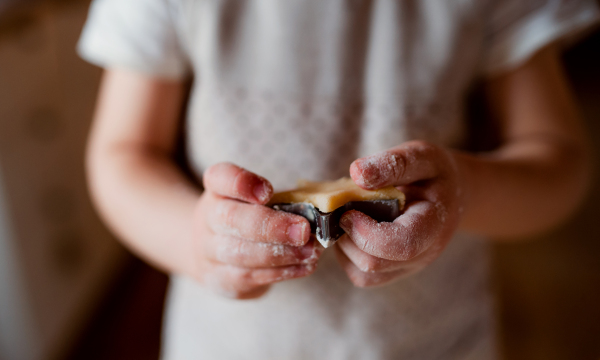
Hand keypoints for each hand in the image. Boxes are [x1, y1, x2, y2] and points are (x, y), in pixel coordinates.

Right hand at [191, 163, 321, 298]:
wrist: (211, 252)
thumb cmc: (247, 217)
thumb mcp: (258, 200)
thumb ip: (283, 200)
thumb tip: (321, 208)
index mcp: (217, 189)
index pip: (220, 177)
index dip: (242, 183)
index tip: (267, 191)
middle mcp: (207, 217)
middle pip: (231, 219)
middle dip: (271, 226)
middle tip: (303, 230)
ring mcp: (208, 251)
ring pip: (240, 253)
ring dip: (281, 254)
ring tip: (311, 251)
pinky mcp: (219, 279)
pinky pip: (250, 277)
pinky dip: (282, 272)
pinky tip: (304, 266)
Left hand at [336, 141, 465, 286]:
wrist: (450, 194)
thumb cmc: (434, 173)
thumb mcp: (421, 156)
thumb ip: (393, 164)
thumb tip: (357, 172)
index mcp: (434, 224)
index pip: (402, 244)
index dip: (367, 232)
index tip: (349, 211)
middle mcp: (424, 253)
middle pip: (375, 263)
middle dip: (349, 237)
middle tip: (342, 209)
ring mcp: (409, 267)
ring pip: (364, 273)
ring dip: (345, 246)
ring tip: (349, 217)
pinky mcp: (394, 271)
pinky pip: (363, 276)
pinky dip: (347, 255)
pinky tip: (351, 230)